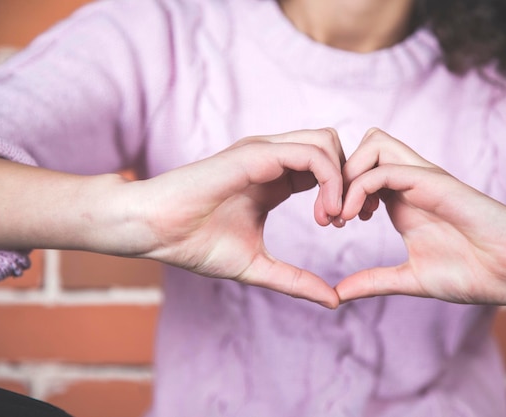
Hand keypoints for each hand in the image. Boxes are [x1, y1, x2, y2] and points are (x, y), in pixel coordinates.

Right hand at [129, 129, 344, 307]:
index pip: (325, 167)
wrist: (155, 231)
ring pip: (327, 142)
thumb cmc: (196, 245)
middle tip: (342, 218)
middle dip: (349, 180)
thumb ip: (296, 281)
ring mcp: (265, 152)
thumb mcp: (258, 266)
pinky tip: (324, 212)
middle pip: (333, 147)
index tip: (340, 225)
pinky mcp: (256, 153)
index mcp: (275, 179)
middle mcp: (273, 158)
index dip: (343, 192)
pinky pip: (311, 153)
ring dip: (342, 179)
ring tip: (332, 217)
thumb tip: (333, 301)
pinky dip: (330, 180)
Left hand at [335, 128, 505, 304]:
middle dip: (336, 175)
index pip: (361, 170)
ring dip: (347, 175)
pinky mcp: (436, 183)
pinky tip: (355, 217)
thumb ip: (373, 281)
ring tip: (341, 214)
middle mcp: (411, 183)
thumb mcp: (410, 279)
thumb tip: (337, 294)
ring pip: (373, 144)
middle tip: (329, 216)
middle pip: (363, 146)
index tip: (330, 223)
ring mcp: (424, 180)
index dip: (337, 191)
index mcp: (403, 200)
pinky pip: (387, 168)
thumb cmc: (475, 274)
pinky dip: (360, 187)